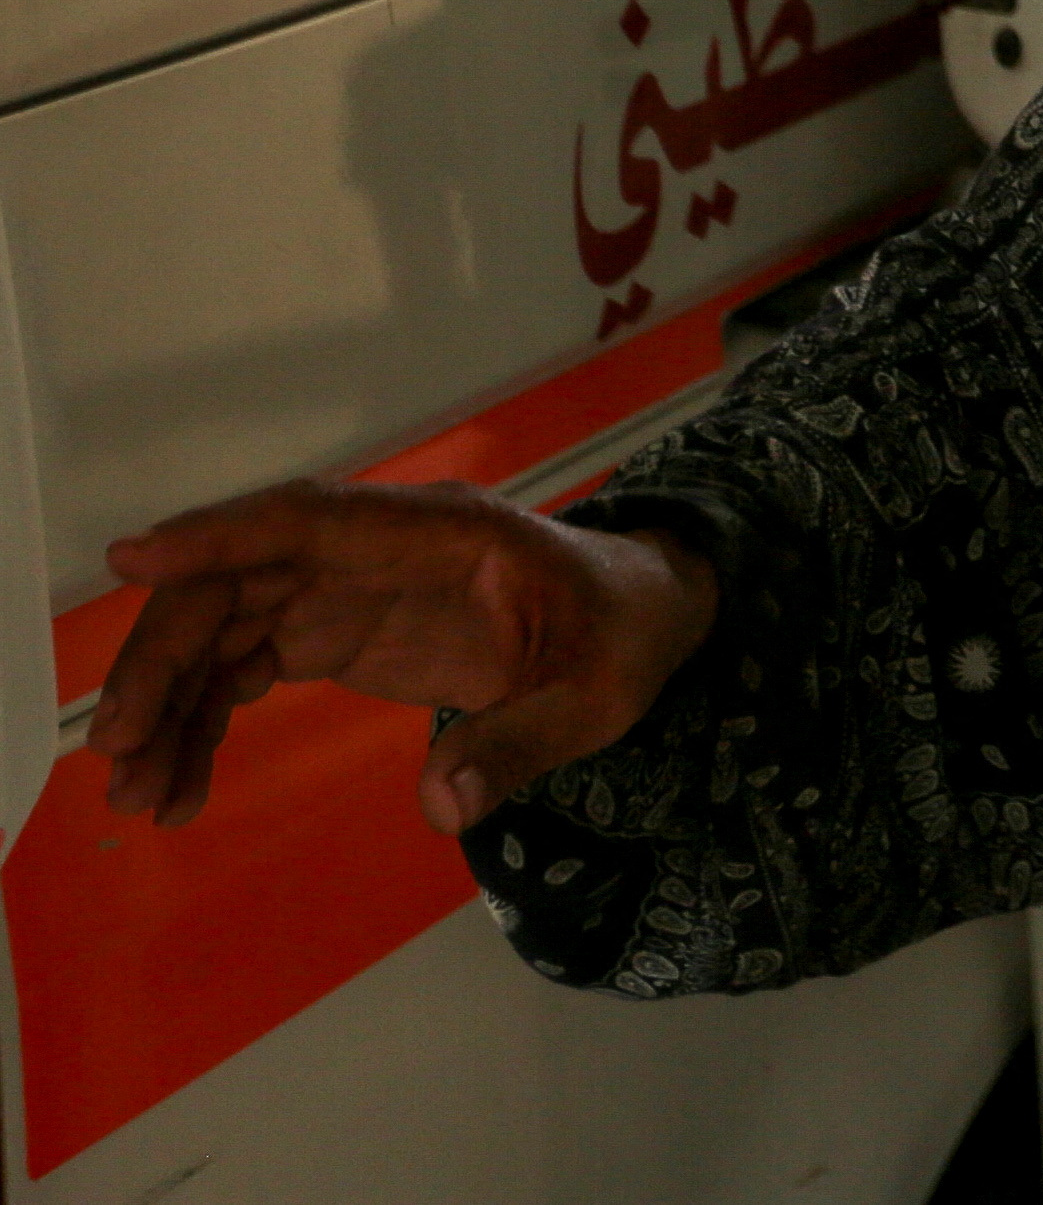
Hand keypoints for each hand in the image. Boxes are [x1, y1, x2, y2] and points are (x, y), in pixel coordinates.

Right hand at [90, 480, 718, 834]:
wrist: (641, 617)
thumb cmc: (623, 636)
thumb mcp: (597, 697)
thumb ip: (522, 743)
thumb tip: (445, 806)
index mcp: (443, 534)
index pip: (315, 520)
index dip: (223, 535)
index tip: (135, 560)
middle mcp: (378, 549)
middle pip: (242, 581)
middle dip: (168, 655)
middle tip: (119, 750)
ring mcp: (349, 587)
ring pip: (227, 625)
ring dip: (171, 700)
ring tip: (138, 793)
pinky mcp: (339, 629)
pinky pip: (245, 663)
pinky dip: (204, 719)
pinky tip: (181, 785)